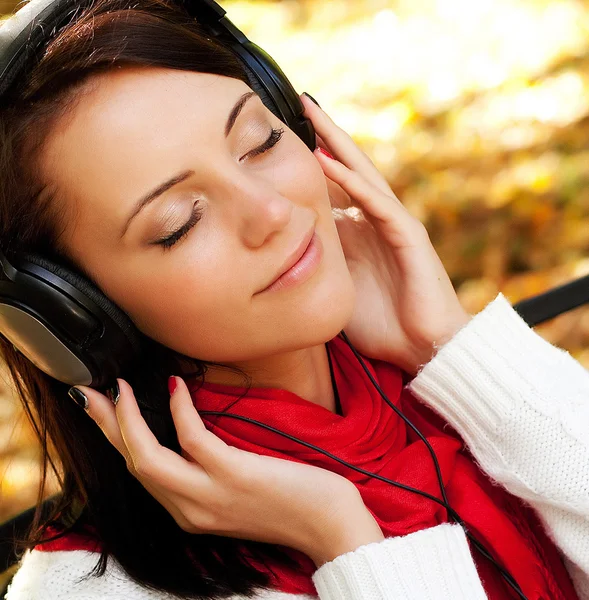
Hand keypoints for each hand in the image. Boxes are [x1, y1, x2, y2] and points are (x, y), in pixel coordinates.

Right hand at [76, 376, 383, 566]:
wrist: (328, 524)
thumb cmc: (289, 499)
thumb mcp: (237, 491)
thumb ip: (209, 470)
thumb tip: (190, 428)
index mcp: (190, 511)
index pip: (140, 473)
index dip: (115, 440)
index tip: (101, 410)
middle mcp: (190, 509)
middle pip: (132, 463)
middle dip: (106, 426)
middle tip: (89, 392)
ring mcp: (210, 495)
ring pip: (147, 458)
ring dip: (127, 420)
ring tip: (121, 386)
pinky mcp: (234, 476)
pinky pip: (193, 438)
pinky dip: (179, 409)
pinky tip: (179, 384)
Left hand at [301, 93, 471, 375]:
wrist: (421, 348)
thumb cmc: (379, 325)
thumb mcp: (335, 291)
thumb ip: (315, 266)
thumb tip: (278, 254)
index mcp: (358, 234)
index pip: (332, 190)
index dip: (309, 165)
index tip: (280, 143)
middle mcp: (374, 222)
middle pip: (347, 170)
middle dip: (324, 137)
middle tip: (300, 104)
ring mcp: (392, 225)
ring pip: (362, 175)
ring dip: (337, 144)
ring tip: (312, 114)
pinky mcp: (407, 236)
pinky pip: (376, 204)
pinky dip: (352, 182)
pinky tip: (328, 161)